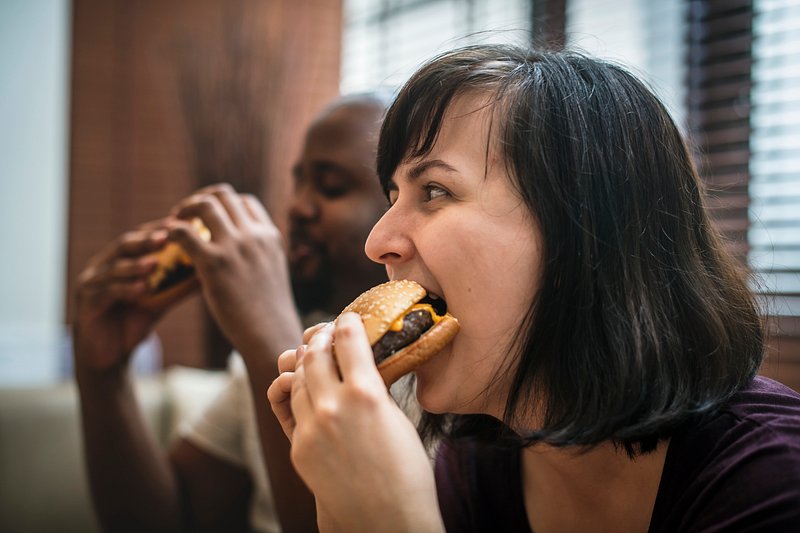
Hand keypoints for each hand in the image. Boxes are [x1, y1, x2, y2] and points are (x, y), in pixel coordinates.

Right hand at [73, 223, 167, 372]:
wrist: (109, 356)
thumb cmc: (134, 322)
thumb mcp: (160, 301)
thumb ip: (178, 286)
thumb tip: (209, 273)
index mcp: (120, 260)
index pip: (139, 236)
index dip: (158, 229)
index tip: (180, 223)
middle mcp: (103, 266)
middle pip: (123, 245)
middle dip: (145, 240)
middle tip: (167, 236)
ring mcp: (91, 283)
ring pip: (113, 268)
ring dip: (135, 265)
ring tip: (155, 263)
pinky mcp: (86, 303)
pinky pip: (106, 292)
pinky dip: (125, 289)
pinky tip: (143, 289)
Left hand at [168, 183, 301, 358]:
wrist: (269, 334)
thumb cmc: (268, 312)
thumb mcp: (270, 274)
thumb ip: (257, 255)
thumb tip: (240, 252)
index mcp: (270, 236)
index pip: (245, 201)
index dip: (223, 204)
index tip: (208, 218)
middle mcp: (254, 235)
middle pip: (223, 195)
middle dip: (200, 200)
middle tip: (184, 216)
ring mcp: (235, 246)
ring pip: (204, 205)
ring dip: (184, 210)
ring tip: (172, 224)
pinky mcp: (214, 263)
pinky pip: (184, 232)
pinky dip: (172, 231)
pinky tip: (167, 243)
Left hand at [279, 313, 444, 531]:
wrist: (387, 519)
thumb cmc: (406, 469)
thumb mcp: (397, 416)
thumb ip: (375, 385)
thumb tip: (362, 360)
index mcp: (366, 392)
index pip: (347, 338)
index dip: (347, 322)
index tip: (348, 319)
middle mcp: (333, 405)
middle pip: (314, 352)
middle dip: (320, 337)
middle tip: (326, 334)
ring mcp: (311, 427)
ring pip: (297, 377)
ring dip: (306, 363)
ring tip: (314, 358)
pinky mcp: (297, 447)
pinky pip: (292, 408)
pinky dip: (300, 393)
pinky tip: (309, 390)